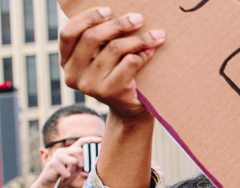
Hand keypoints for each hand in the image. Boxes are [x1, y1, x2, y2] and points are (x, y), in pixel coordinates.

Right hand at [23, 136, 101, 187]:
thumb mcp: (76, 169)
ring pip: (73, 161)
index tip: (100, 139)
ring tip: (67, 174)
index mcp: (69, 152)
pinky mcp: (52, 163)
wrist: (49, 185)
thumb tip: (95, 158)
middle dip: (82, 161)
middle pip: (79, 151)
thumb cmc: (64, 177)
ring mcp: (56, 156)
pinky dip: (67, 176)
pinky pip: (67, 170)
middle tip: (79, 168)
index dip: (90, 140)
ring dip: (73, 170)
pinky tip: (61, 177)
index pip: (80, 142)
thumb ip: (83, 163)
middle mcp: (62, 151)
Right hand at [60, 7, 164, 122]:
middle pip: (92, 38)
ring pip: (114, 49)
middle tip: (138, 18)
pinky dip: (142, 55)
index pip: (68, 33)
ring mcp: (90, 85)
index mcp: (66, 61)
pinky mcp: (109, 92)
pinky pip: (129, 63)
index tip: (108, 9)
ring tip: (156, 35)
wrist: (131, 110)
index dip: (87, 18)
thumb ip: (100, 40)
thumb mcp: (102, 58)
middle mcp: (73, 74)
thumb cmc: (118, 76)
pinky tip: (151, 52)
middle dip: (118, 24)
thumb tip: (112, 12)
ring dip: (138, 39)